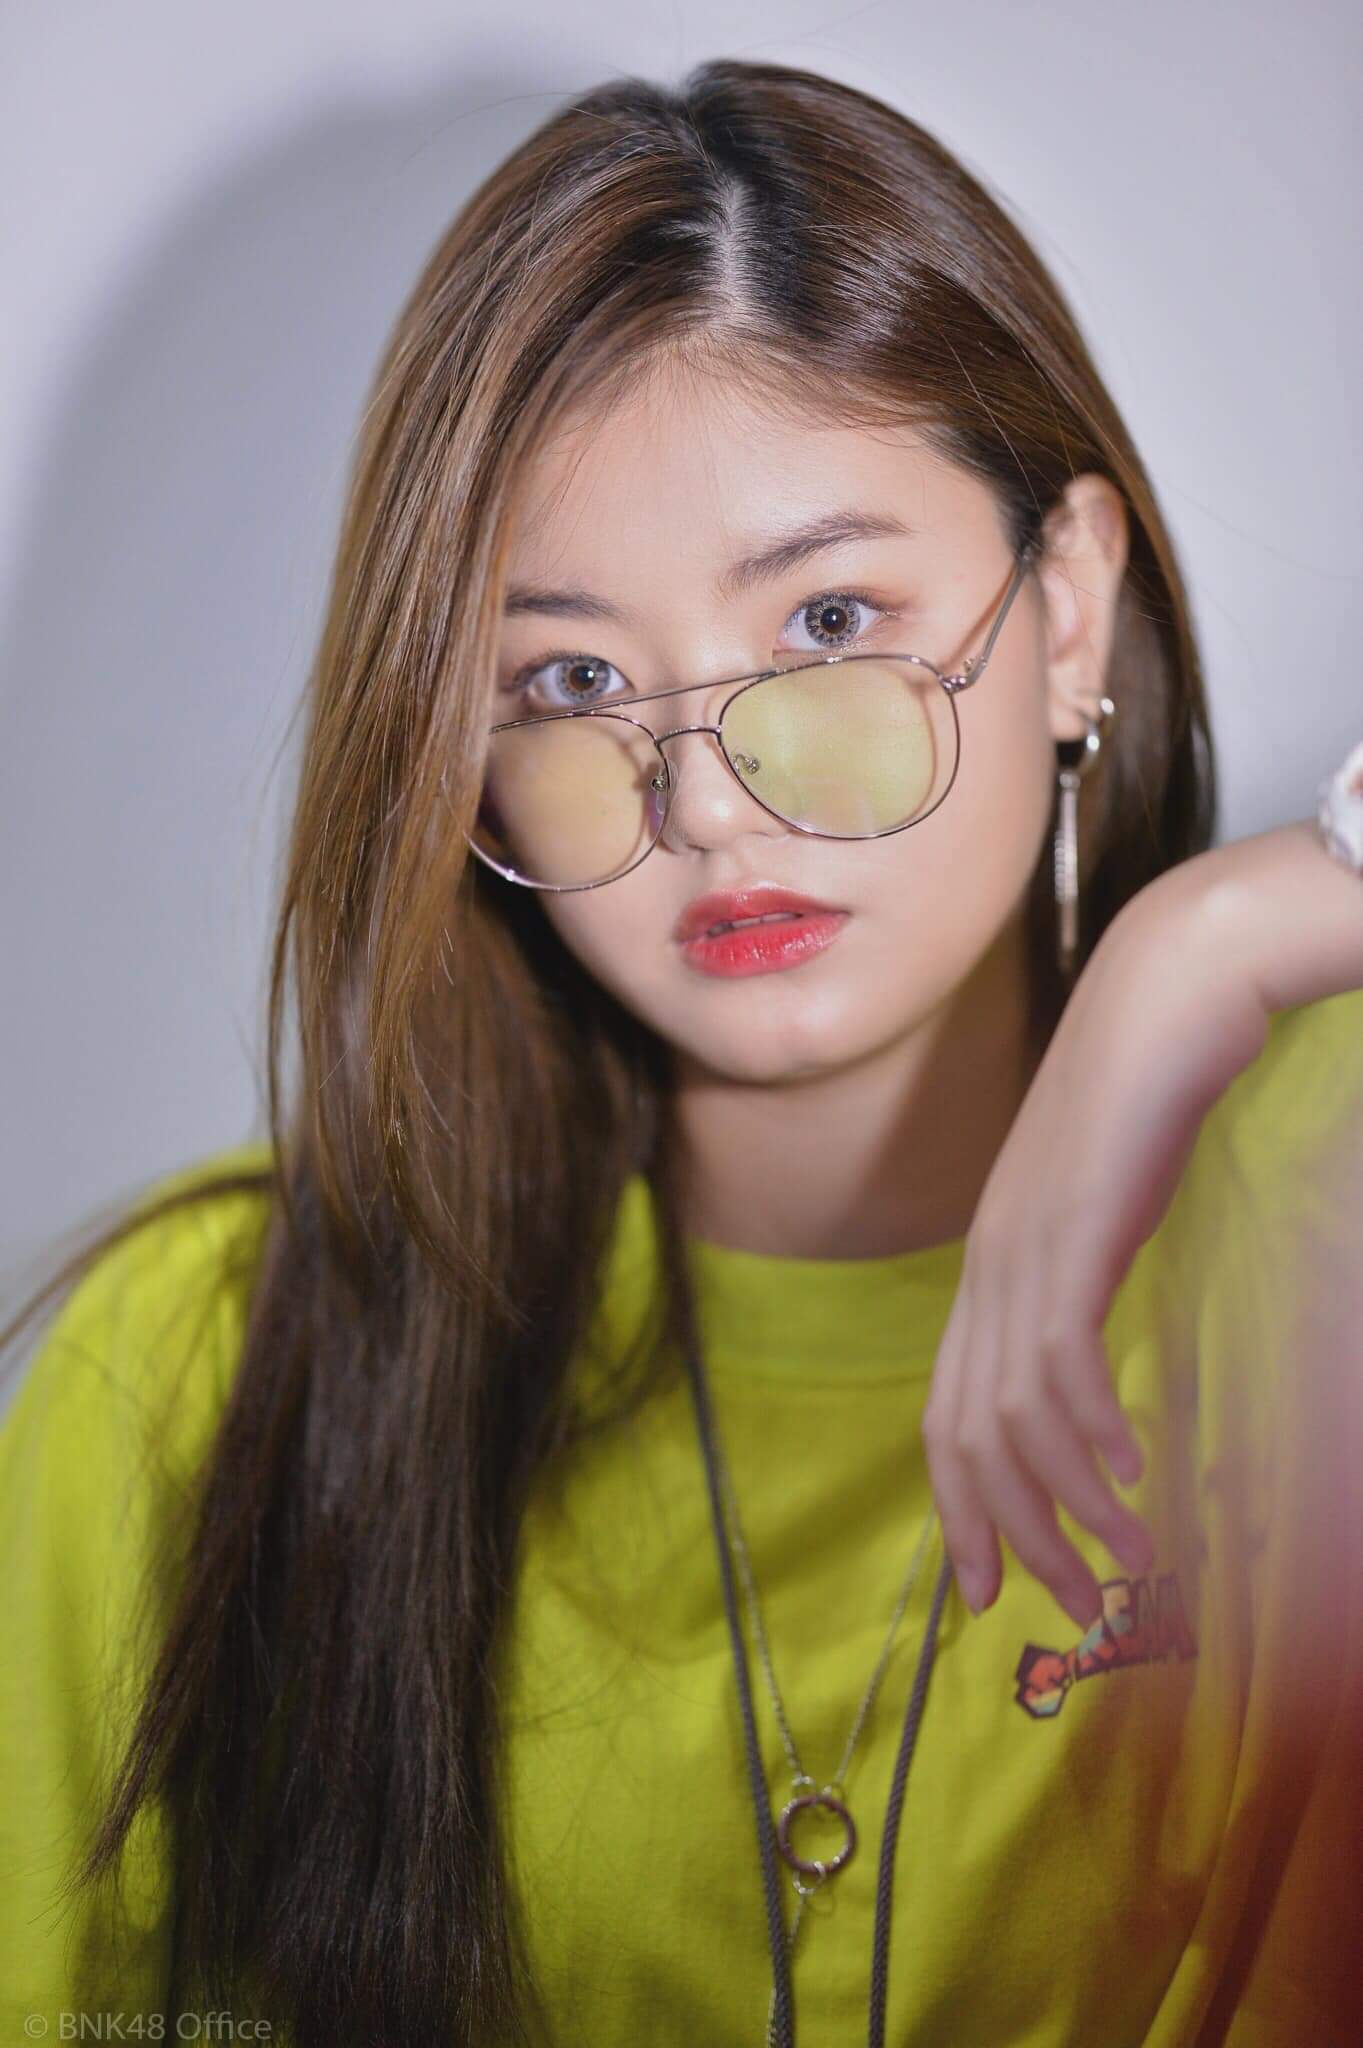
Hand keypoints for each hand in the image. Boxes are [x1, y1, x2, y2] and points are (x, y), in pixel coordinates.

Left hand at [922, 878, 1270, 1628]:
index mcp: (990, 1265)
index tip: (989, 1584)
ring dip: (1062, 1502)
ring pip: (1014, 1412)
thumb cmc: (1146, 1093)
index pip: (947, 1412)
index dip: (960, 1505)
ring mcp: (1023, 1245)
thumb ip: (1083, 1274)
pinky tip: (1128, 1471)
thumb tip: (1092, 1354)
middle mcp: (989, 1264)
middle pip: (966, 1430)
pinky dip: (1088, 1428)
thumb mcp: (1102, 1201)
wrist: (1168, 988)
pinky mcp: (1072, 1227)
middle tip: (1062, 1603)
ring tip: (1119, 1561)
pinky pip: (1061, 1355)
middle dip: (1006, 1530)